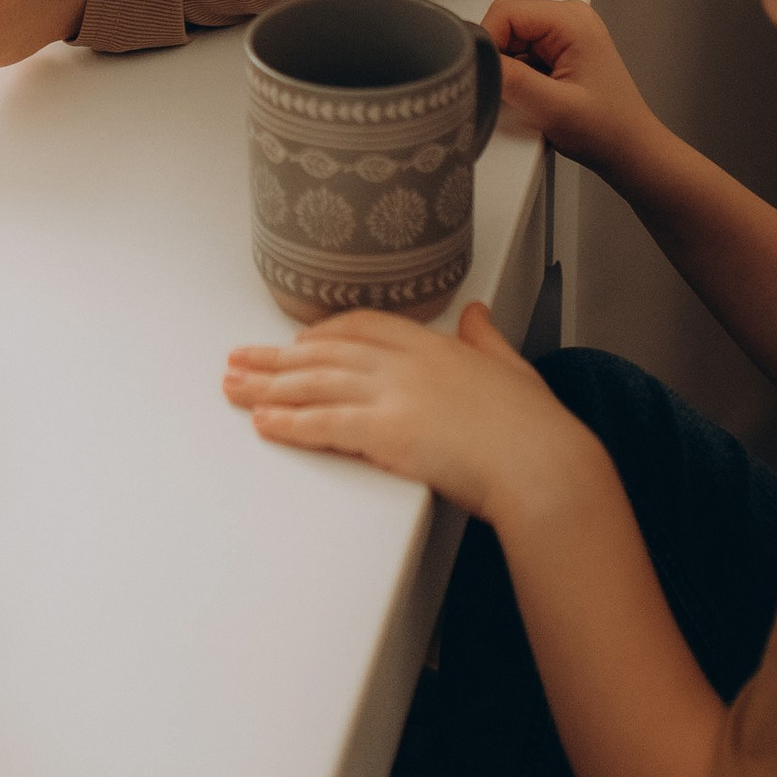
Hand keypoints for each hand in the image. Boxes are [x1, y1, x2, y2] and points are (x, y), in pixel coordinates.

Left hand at [224, 302, 594, 526]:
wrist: (543, 464)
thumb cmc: (534, 428)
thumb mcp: (510, 366)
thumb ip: (486, 338)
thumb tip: (478, 313)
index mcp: (432, 344)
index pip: (362, 327)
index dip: (323, 334)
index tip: (297, 342)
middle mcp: (406, 362)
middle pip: (324, 353)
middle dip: (275, 359)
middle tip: (238, 361)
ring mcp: (394, 394)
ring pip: (314, 385)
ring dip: (267, 388)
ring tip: (232, 388)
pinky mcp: (386, 432)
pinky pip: (324, 424)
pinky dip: (289, 423)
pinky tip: (263, 424)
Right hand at [483, 0, 666, 185]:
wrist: (629, 150)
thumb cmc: (607, 130)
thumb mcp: (553, 108)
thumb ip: (511, 80)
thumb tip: (477, 60)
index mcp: (571, 20)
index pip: (504, 12)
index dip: (487, 43)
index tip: (489, 75)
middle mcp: (569, 17)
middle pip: (505, 24)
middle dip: (500, 58)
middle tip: (515, 93)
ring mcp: (565, 32)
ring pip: (510, 39)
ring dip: (509, 69)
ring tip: (533, 97)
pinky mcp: (559, 48)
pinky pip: (520, 52)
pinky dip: (518, 75)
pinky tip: (536, 95)